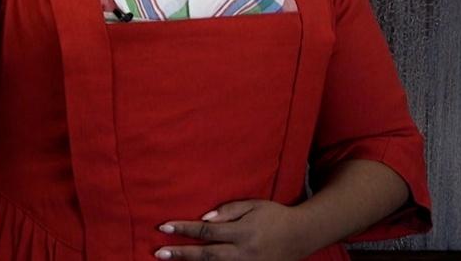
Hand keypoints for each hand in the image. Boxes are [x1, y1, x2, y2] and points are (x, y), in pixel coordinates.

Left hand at [154, 200, 322, 260]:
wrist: (301, 236)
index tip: (164, 227)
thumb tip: (203, 220)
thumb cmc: (274, 215)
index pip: (207, 232)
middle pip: (206, 255)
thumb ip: (228, 211)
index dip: (184, 229)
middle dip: (181, 254)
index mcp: (243, 232)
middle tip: (159, 253)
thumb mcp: (252, 205)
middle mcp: (243, 252)